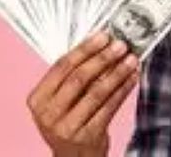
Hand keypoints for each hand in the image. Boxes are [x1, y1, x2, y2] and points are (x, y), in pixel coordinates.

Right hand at [27, 32, 139, 156]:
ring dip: (117, 73)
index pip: (61, 67)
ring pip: (97, 92)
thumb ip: (75, 77)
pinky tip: (133, 78)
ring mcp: (67, 127)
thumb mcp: (62, 101)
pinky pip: (109, 107)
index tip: (103, 35)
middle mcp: (48, 114)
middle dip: (103, 59)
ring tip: (132, 59)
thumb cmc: (69, 120)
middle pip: (79, 78)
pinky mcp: (88, 136)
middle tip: (121, 45)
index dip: (84, 49)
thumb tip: (103, 46)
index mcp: (37, 99)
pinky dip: (123, 90)